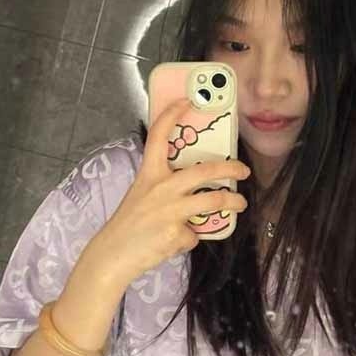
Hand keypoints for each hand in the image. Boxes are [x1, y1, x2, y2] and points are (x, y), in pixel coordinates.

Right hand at [78, 98, 249, 297]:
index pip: (158, 136)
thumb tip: (195, 189)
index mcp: (149, 174)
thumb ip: (165, 188)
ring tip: (240, 203)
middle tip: (243, 171)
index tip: (186, 101)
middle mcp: (160, 188)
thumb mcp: (141, 196)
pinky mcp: (176, 234)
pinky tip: (175, 241)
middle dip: (231, 168)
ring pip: (213, 200)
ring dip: (232, 202)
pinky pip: (195, 233)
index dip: (172, 114)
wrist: (112, 254)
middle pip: (204, 171)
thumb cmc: (127, 225)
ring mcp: (170, 211)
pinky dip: (190, 238)